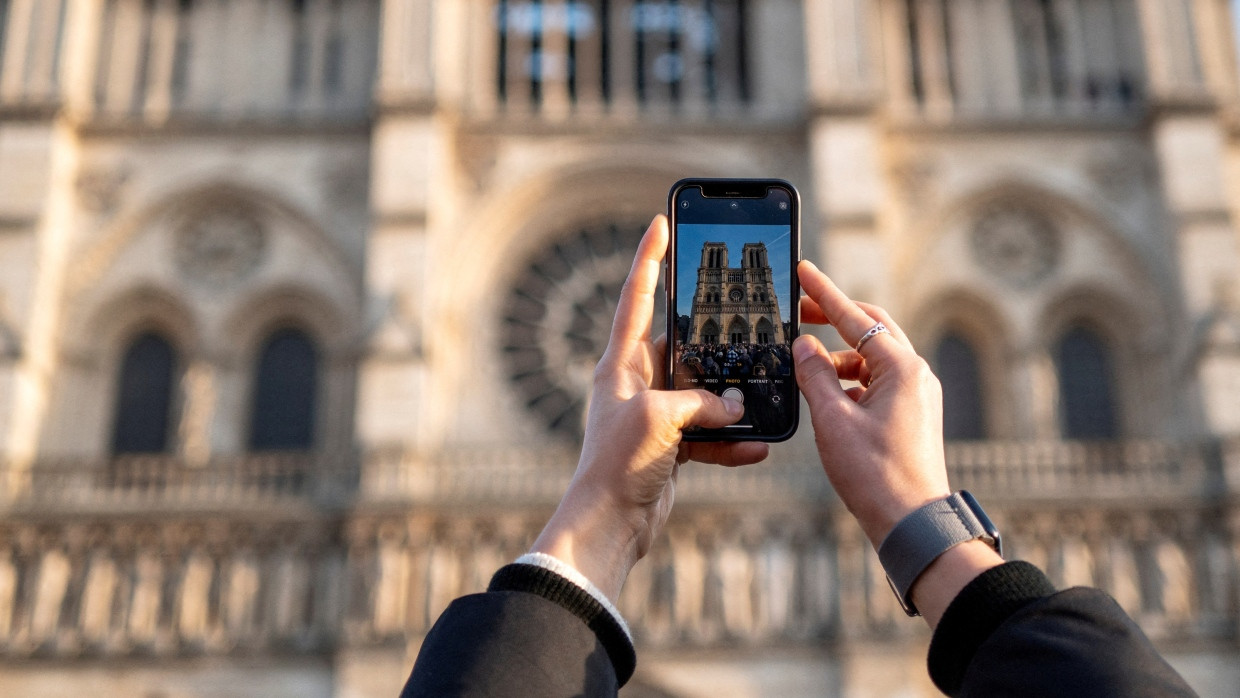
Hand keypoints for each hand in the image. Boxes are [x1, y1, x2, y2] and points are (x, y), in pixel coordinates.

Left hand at [530, 215, 768, 600]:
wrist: (609, 524)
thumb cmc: (618, 464)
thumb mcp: (661, 419)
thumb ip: (701, 402)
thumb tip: (734, 405)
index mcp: (621, 364)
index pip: (637, 298)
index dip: (649, 259)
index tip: (661, 223)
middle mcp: (636, 384)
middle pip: (683, 349)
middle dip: (714, 346)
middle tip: (744, 325)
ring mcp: (655, 415)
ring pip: (703, 394)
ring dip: (730, 402)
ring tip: (757, 401)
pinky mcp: (670, 447)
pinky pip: (709, 434)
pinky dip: (731, 441)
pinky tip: (756, 447)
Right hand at [793, 260, 1000, 625]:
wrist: (912, 523)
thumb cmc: (875, 475)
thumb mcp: (833, 420)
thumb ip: (815, 377)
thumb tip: (804, 347)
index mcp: (901, 368)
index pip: (856, 318)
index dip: (825, 293)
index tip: (804, 270)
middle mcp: (916, 374)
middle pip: (872, 329)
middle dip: (836, 318)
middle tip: (802, 311)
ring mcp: (918, 394)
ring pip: (875, 358)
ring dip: (840, 355)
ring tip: (807, 366)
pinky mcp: (912, 414)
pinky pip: (879, 382)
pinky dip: (852, 380)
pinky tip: (828, 394)